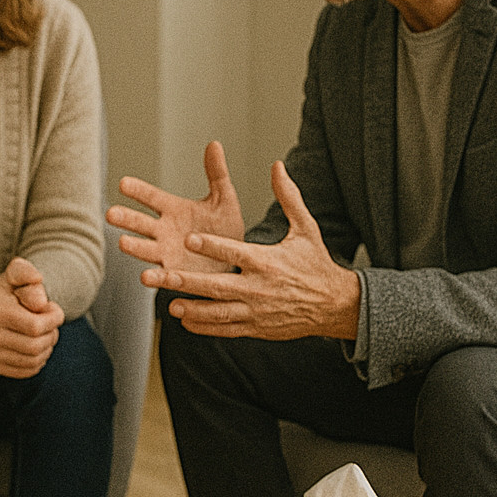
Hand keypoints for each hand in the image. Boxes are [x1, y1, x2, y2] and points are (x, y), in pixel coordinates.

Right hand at [0, 257, 64, 377]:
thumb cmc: (2, 292)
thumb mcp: (13, 274)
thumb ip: (26, 273)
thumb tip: (39, 292)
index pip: (35, 326)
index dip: (53, 319)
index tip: (53, 309)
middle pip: (36, 346)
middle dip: (52, 334)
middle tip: (50, 323)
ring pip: (34, 361)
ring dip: (47, 347)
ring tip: (44, 333)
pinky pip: (28, 370)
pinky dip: (39, 360)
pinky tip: (37, 346)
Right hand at [106, 141, 243, 274]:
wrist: (235, 258)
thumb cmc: (225, 226)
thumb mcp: (224, 198)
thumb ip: (217, 174)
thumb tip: (214, 143)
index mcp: (173, 209)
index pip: (151, 197)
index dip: (138, 191)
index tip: (123, 183)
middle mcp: (164, 230)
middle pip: (141, 223)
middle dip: (126, 218)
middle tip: (111, 213)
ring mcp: (166, 253)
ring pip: (145, 249)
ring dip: (134, 246)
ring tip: (122, 242)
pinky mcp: (175, 273)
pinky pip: (162, 276)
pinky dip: (154, 278)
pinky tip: (145, 279)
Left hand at [147, 161, 360, 340]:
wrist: (335, 305)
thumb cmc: (316, 263)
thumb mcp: (306, 228)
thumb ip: (288, 197)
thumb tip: (277, 166)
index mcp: (267, 261)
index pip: (235, 252)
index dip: (212, 246)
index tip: (189, 238)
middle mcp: (259, 288)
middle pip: (217, 286)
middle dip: (187, 281)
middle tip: (161, 276)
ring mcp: (256, 311)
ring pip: (217, 312)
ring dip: (192, 308)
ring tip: (169, 303)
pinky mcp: (256, 328)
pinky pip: (226, 329)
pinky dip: (205, 328)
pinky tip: (185, 321)